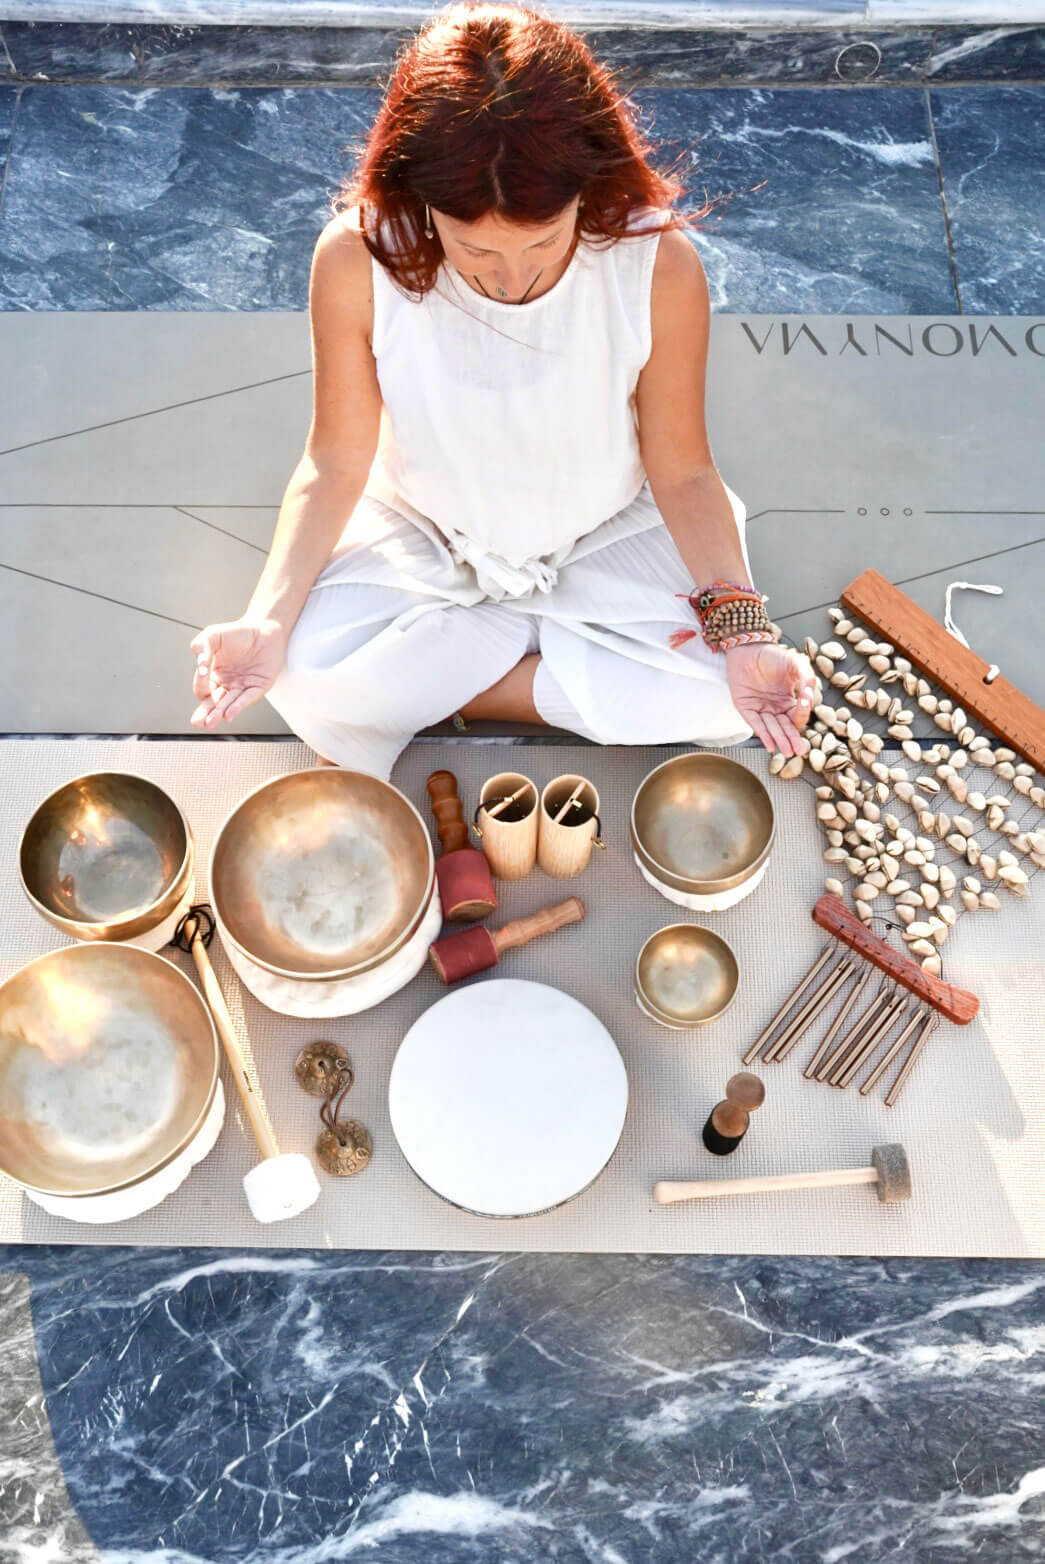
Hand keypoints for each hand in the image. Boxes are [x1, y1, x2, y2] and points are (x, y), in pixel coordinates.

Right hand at [189, 618, 287, 727]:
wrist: (264, 627)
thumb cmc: (237, 632)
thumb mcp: (212, 636)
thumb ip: (201, 647)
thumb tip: (199, 666)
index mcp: (214, 674)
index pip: (203, 687)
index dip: (200, 684)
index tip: (202, 672)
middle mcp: (227, 684)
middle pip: (213, 703)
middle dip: (205, 713)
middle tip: (197, 722)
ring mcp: (243, 687)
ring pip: (228, 704)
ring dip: (219, 713)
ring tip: (210, 722)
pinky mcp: (258, 687)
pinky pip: (247, 699)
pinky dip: (238, 707)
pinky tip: (229, 714)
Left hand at [724, 642, 818, 756]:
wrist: (748, 647)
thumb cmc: (772, 655)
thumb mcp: (796, 664)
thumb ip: (807, 679)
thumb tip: (810, 697)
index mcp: (787, 699)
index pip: (797, 715)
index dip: (802, 715)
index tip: (804, 708)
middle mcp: (774, 707)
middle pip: (786, 727)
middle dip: (793, 739)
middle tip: (800, 751)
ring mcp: (760, 708)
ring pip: (772, 728)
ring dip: (780, 740)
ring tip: (788, 751)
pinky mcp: (745, 708)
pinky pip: (755, 724)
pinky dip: (763, 735)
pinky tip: (771, 745)